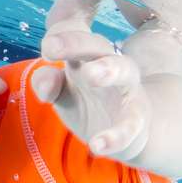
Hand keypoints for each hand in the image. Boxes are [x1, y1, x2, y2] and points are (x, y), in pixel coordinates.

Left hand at [31, 0, 150, 159]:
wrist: (123, 132)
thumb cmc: (88, 103)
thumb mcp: (62, 93)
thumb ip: (48, 84)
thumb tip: (45, 77)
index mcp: (86, 57)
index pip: (72, 36)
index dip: (59, 36)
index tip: (46, 47)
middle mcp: (109, 65)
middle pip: (97, 45)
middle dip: (76, 42)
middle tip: (49, 45)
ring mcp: (127, 89)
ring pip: (124, 71)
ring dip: (109, 70)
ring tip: (92, 74)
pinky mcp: (137, 119)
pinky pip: (130, 125)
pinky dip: (115, 136)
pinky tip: (97, 146)